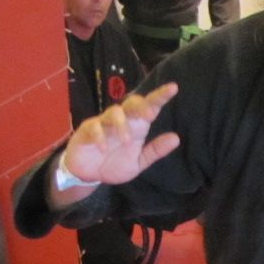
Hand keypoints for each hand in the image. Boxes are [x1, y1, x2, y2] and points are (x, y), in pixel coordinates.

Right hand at [61, 83, 181, 187]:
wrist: (89, 175)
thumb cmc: (114, 164)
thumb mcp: (138, 162)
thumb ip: (155, 151)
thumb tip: (176, 138)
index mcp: (137, 126)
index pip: (150, 106)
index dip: (160, 96)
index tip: (173, 88)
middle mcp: (122, 120)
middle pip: (131, 103)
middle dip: (141, 105)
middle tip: (150, 115)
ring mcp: (103, 123)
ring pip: (114, 112)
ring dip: (122, 125)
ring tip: (126, 143)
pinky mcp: (87, 130)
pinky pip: (94, 127)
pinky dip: (100, 137)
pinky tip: (103, 149)